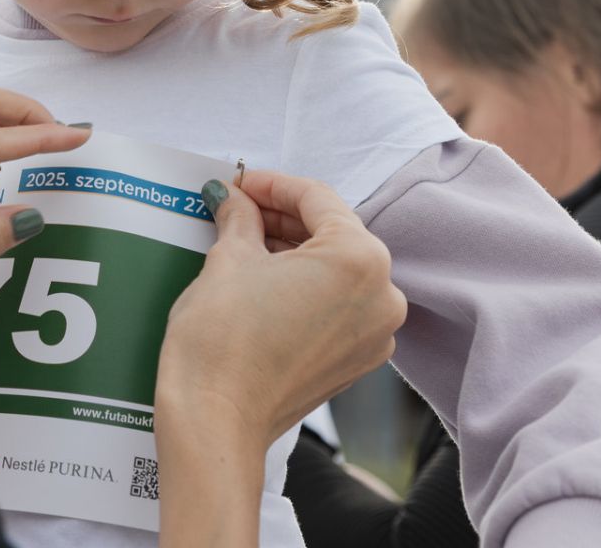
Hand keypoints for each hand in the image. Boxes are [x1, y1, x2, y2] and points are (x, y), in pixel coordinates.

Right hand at [158, 171, 404, 448]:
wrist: (217, 416)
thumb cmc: (223, 339)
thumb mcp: (228, 259)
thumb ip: (241, 218)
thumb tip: (236, 199)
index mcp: (359, 260)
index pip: (317, 199)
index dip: (272, 185)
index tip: (240, 183)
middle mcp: (384, 296)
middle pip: (333, 233)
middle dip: (284, 218)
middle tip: (238, 208)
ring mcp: (376, 333)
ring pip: (336, 270)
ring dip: (294, 251)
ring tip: (244, 241)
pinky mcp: (358, 359)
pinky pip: (337, 304)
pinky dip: (305, 286)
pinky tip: (263, 279)